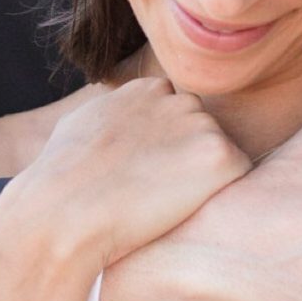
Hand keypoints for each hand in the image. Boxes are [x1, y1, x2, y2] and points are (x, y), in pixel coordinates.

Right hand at [0, 76, 248, 272]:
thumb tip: (113, 122)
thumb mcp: (80, 126)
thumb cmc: (61, 180)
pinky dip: (221, 195)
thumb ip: (111, 116)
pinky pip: (240, 174)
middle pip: (202, 129)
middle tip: (155, 191)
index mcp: (144, 89)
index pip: (175, 112)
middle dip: (189, 157)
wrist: (64, 211)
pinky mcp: (218, 155)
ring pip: (221, 152)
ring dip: (205, 178)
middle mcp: (176, 98)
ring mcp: (200, 125)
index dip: (164, 147)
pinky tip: (186, 209)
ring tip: (164, 202)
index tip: (142, 172)